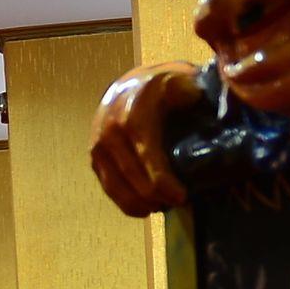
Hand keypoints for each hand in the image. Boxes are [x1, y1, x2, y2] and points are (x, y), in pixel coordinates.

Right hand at [88, 64, 199, 216]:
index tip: (182, 196)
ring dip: (141, 204)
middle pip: (132, 179)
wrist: (127, 88)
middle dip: (156, 198)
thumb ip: (188, 92)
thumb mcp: (177, 82)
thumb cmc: (160, 91)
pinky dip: (127, 202)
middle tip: (179, 203)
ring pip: (118, 189)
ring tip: (163, 206)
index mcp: (132, 116)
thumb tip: (195, 103)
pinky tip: (146, 206)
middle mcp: (110, 133)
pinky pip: (110, 189)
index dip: (164, 182)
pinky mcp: (94, 160)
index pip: (146, 157)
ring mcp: (98, 148)